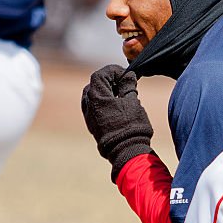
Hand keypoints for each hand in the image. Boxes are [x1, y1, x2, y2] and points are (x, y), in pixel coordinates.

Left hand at [82, 64, 154, 181]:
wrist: (125, 151)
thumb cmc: (131, 126)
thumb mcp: (133, 101)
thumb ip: (128, 86)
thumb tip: (128, 76)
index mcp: (97, 96)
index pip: (100, 75)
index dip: (114, 71)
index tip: (126, 75)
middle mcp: (89, 104)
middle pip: (94, 84)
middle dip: (108, 81)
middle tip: (123, 83)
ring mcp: (89, 116)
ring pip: (92, 96)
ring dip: (104, 92)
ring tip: (119, 95)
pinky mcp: (92, 125)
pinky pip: (93, 108)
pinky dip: (102, 103)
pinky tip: (115, 107)